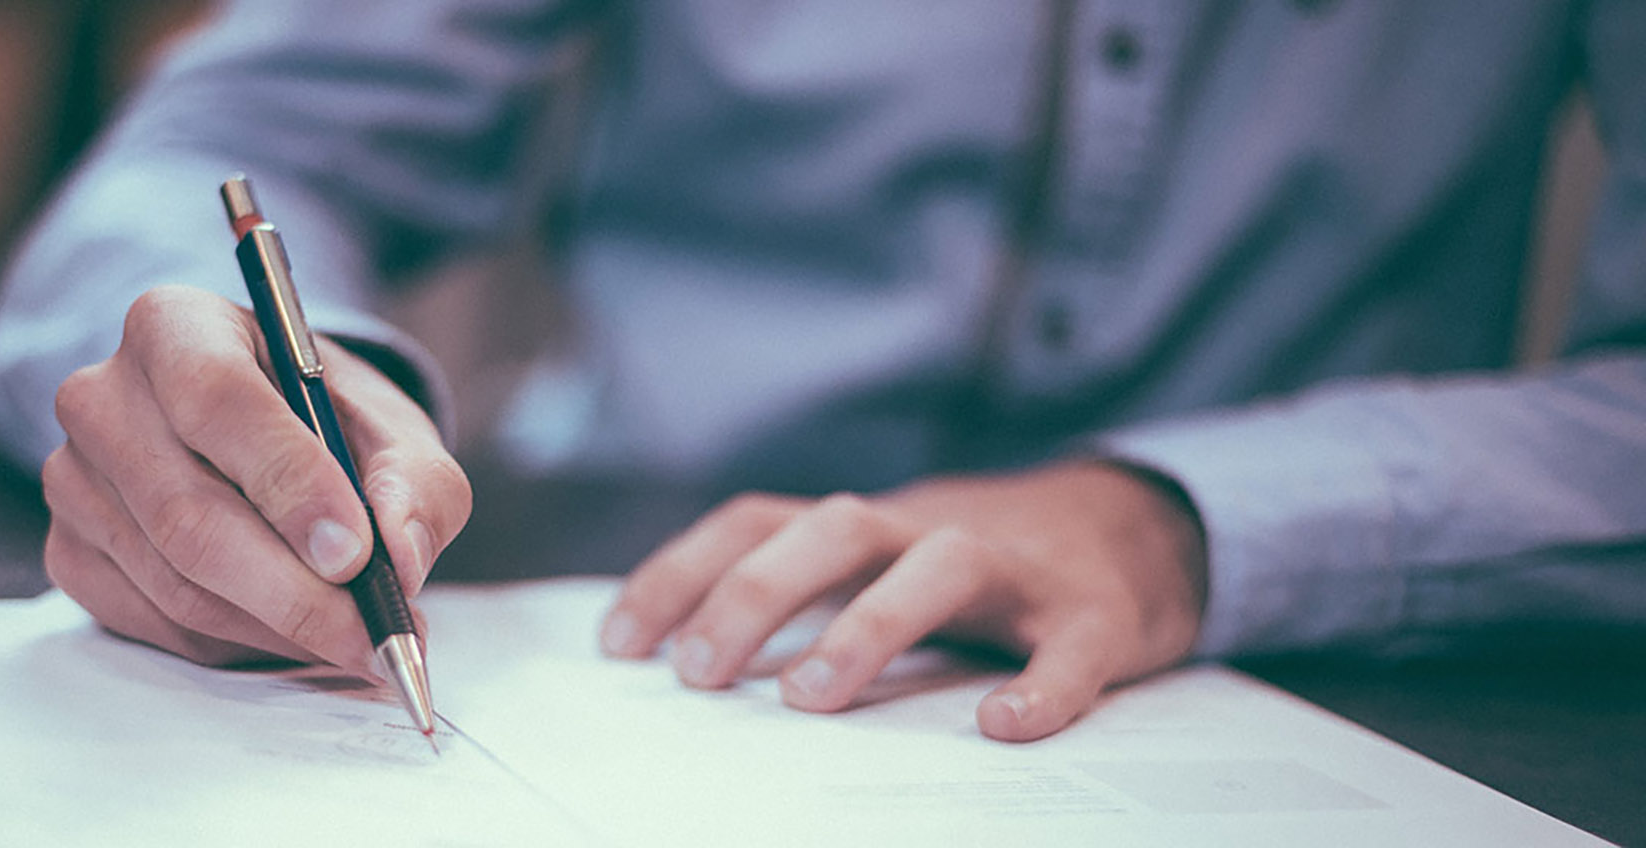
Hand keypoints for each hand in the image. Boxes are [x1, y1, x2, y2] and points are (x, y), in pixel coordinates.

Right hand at [40, 285, 469, 672]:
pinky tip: (292, 632)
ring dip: (277, 628)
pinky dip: (237, 644)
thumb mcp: (393, 430)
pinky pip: (156, 623)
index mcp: (175, 326)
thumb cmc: (327, 422)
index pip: (217, 400)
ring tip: (354, 639)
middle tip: (372, 635)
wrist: (265, 438)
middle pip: (188, 514)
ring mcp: (73, 480)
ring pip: (176, 583)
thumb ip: (415, 483)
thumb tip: (400, 557)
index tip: (355, 553)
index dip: (288, 483)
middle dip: (294, 591)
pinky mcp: (69, 552)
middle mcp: (103, 396)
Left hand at [599, 461, 1205, 740]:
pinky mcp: (1096, 614)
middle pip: (834, 528)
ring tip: (810, 699)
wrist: (1138, 528)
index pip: (757, 522)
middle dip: (756, 593)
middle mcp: (930, 530)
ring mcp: (1017, 568)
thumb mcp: (880, 566)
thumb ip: (803, 598)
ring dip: (869, 624)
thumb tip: (688, 666)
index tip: (619, 645)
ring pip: (940, 565)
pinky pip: (1070, 646)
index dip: (681, 573)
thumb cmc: (978, 568)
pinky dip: (1041, 685)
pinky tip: (1004, 726)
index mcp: (868, 527)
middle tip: (699, 675)